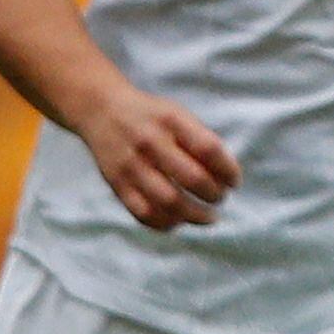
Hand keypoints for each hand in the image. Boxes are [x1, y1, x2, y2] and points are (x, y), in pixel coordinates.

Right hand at [76, 89, 237, 229]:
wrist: (100, 110)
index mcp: (171, 121)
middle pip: (192, 178)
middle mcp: (150, 143)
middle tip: (219, 198)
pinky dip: (166, 223)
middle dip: (214, 195)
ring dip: (195, 215)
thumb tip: (227, 176)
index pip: (208, 149)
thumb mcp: (179, 115)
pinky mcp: (116, 183)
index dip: (228, 170)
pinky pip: (143, 212)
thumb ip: (202, 140)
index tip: (234, 182)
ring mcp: (131, 165)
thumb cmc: (151, 117)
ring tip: (208, 217)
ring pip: (168, 202)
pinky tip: (179, 220)